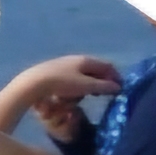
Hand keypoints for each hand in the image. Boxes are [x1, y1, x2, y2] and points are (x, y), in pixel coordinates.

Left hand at [3, 53, 119, 113]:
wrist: (35, 82)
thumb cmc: (62, 84)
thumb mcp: (85, 87)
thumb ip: (103, 87)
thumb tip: (118, 87)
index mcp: (86, 60)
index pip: (107, 66)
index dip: (115, 77)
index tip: (120, 89)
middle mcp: (77, 59)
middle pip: (95, 69)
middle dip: (102, 82)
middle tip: (105, 94)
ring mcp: (65, 64)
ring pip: (84, 74)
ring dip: (89, 85)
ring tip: (88, 95)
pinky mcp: (55, 71)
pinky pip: (73, 78)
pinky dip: (77, 86)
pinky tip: (72, 95)